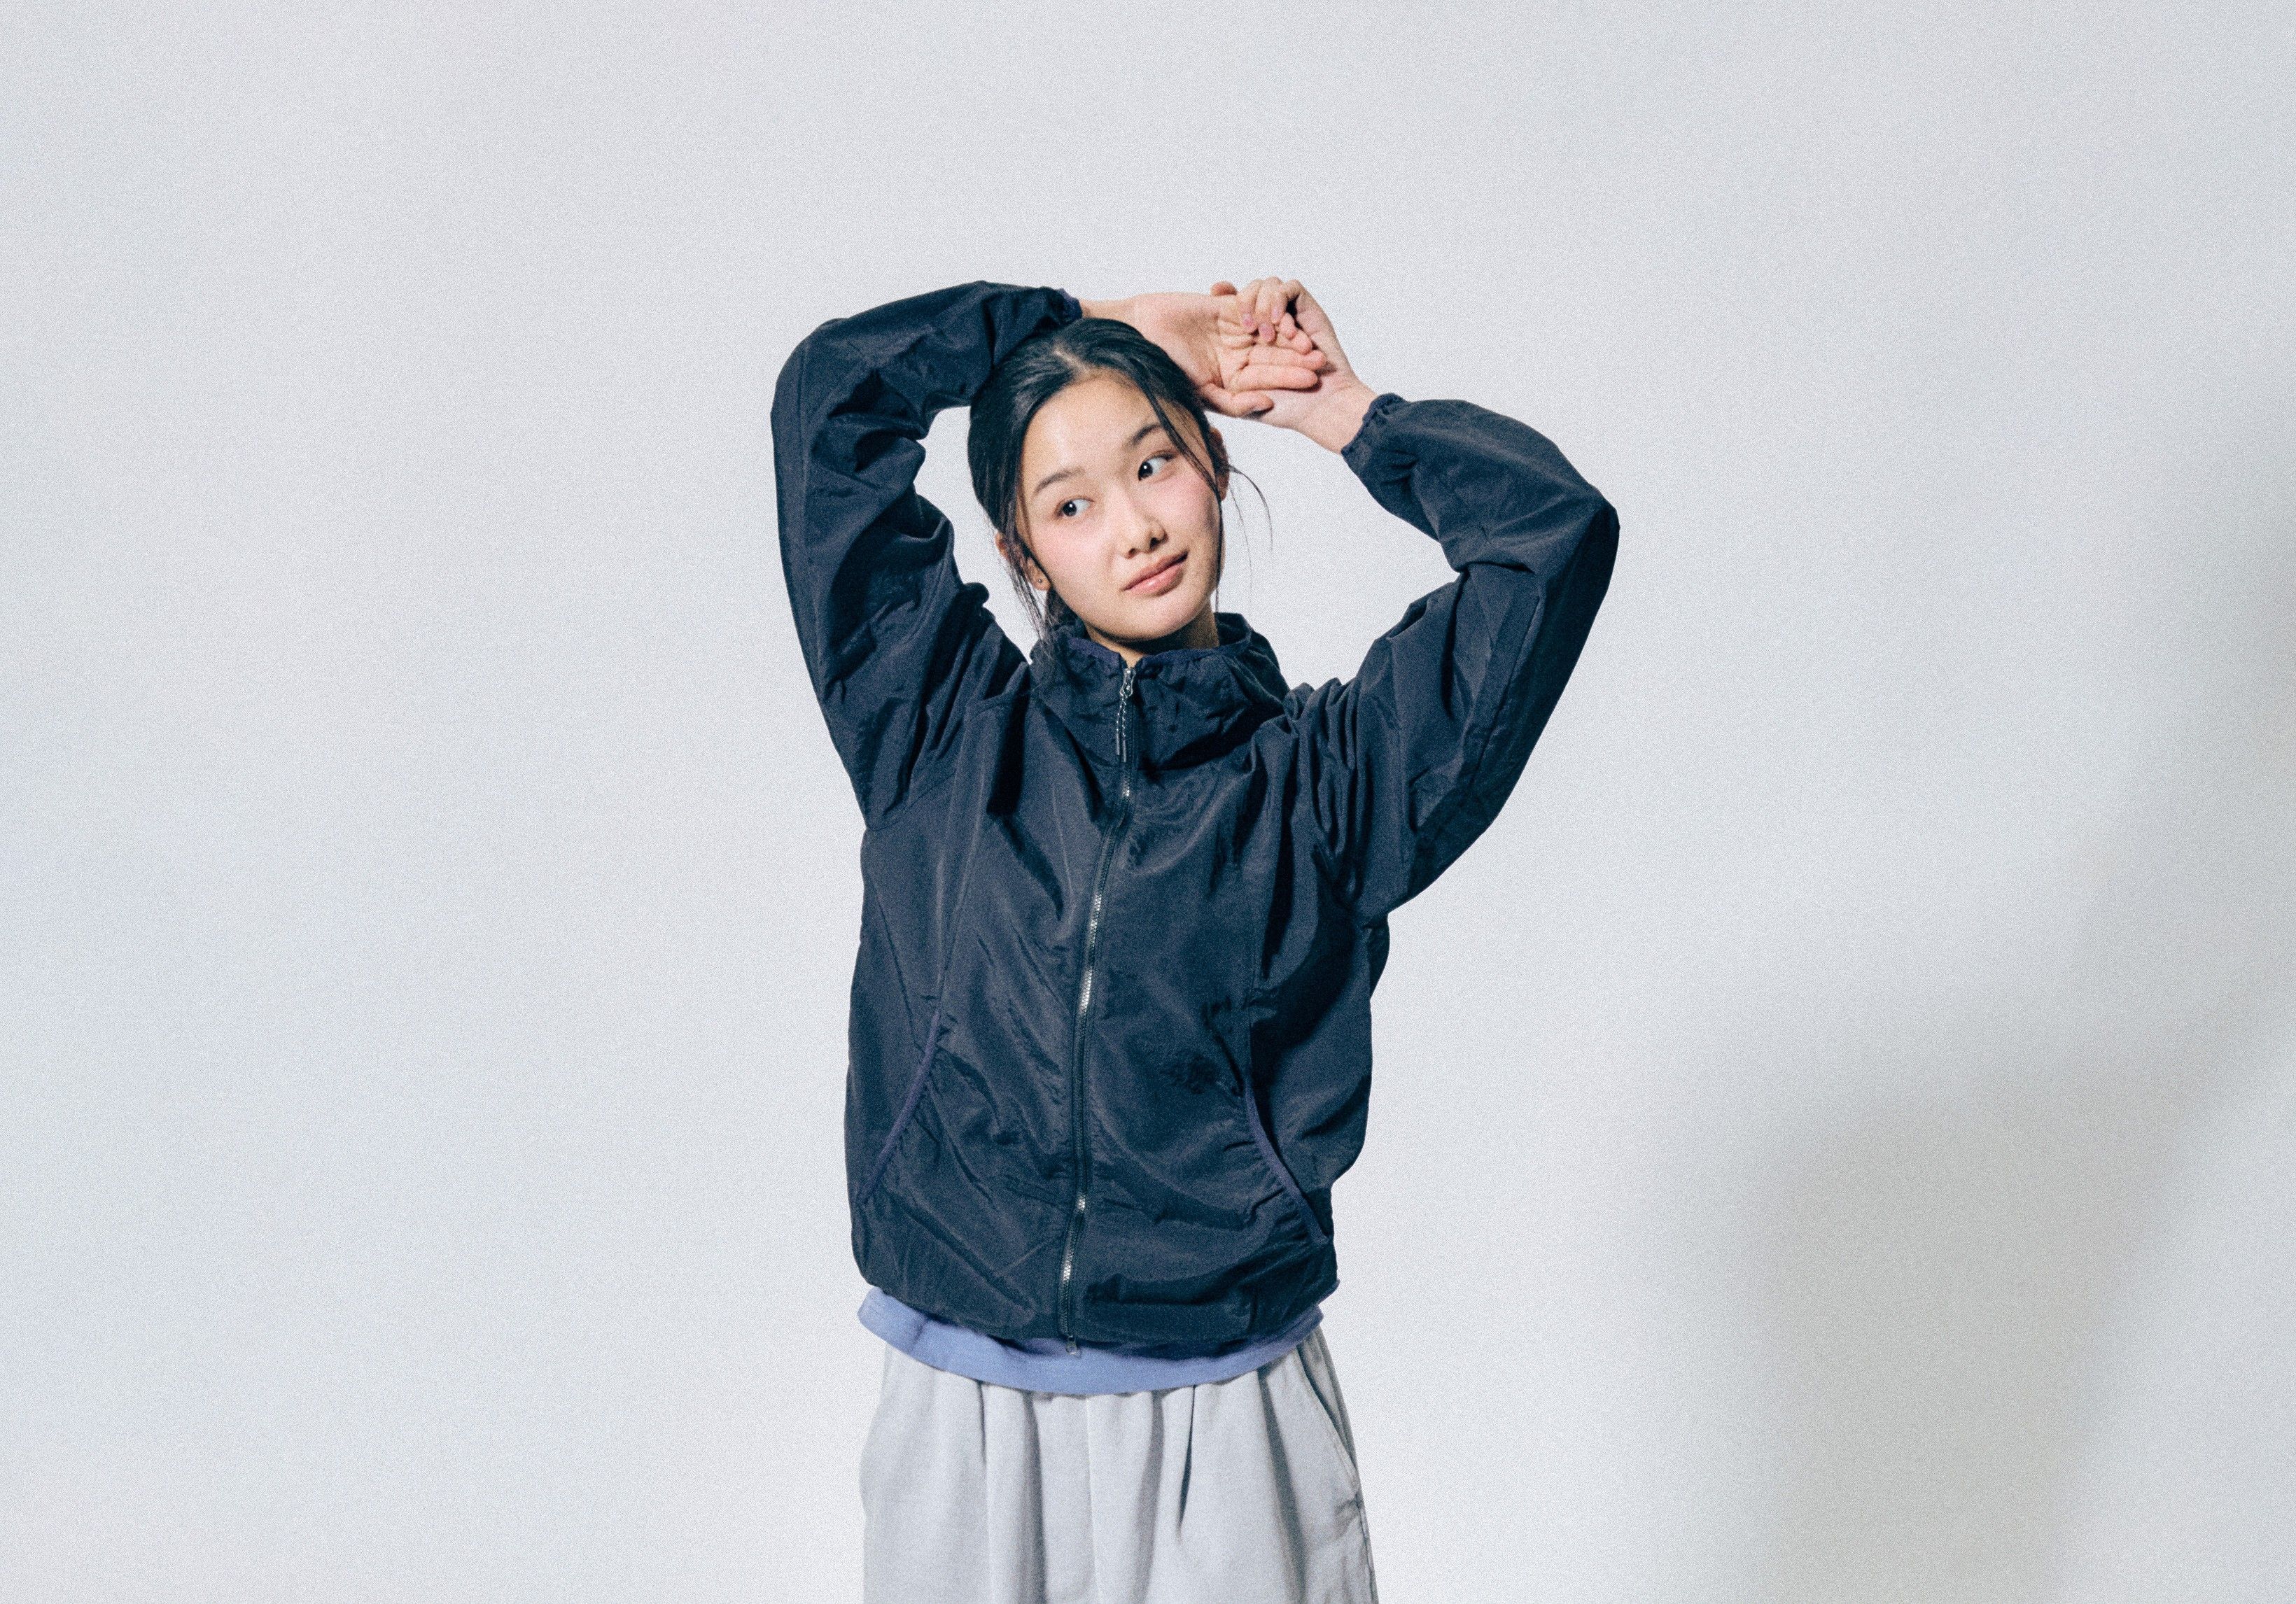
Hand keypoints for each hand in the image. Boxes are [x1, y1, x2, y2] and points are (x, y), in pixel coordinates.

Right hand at [1081, 290, 1329, 418]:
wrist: (1138, 333)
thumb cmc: (1162, 366)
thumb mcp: (1202, 393)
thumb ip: (1235, 403)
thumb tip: (1265, 406)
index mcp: (1232, 378)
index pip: (1267, 378)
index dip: (1290, 377)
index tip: (1313, 379)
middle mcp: (1236, 355)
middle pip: (1273, 355)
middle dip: (1296, 357)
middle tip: (1320, 358)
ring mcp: (1233, 331)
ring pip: (1268, 331)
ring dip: (1287, 334)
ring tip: (1305, 338)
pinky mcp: (1227, 307)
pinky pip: (1253, 305)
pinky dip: (1268, 308)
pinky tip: (1285, 314)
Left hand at [1210, 277, 1376, 450]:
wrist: (1322, 406)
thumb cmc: (1285, 409)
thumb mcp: (1238, 404)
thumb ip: (1216, 396)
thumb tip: (1194, 375)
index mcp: (1244, 343)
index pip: (1227, 309)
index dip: (1219, 296)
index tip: (1212, 294)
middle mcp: (1264, 325)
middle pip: (1246, 292)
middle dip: (1243, 301)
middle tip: (1248, 326)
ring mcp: (1285, 316)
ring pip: (1266, 286)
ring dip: (1265, 305)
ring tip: (1271, 334)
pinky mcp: (1305, 309)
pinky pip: (1289, 288)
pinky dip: (1283, 301)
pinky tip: (1284, 326)